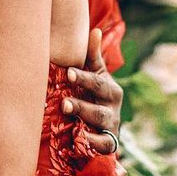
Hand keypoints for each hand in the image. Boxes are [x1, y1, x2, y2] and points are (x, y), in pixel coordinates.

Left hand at [62, 28, 124, 159]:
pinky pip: (105, 145)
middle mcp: (112, 106)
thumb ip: (92, 55)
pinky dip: (95, 143)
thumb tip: (95, 30)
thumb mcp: (96, 74)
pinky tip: (82, 141)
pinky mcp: (109, 142)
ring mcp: (111, 125)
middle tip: (64, 103)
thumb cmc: (94, 92)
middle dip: (82, 104)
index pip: (96, 81)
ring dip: (85, 121)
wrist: (104, 124)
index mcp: (109, 87)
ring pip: (100, 123)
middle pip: (98, 105)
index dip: (83, 77)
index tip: (68, 72)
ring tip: (69, 119)